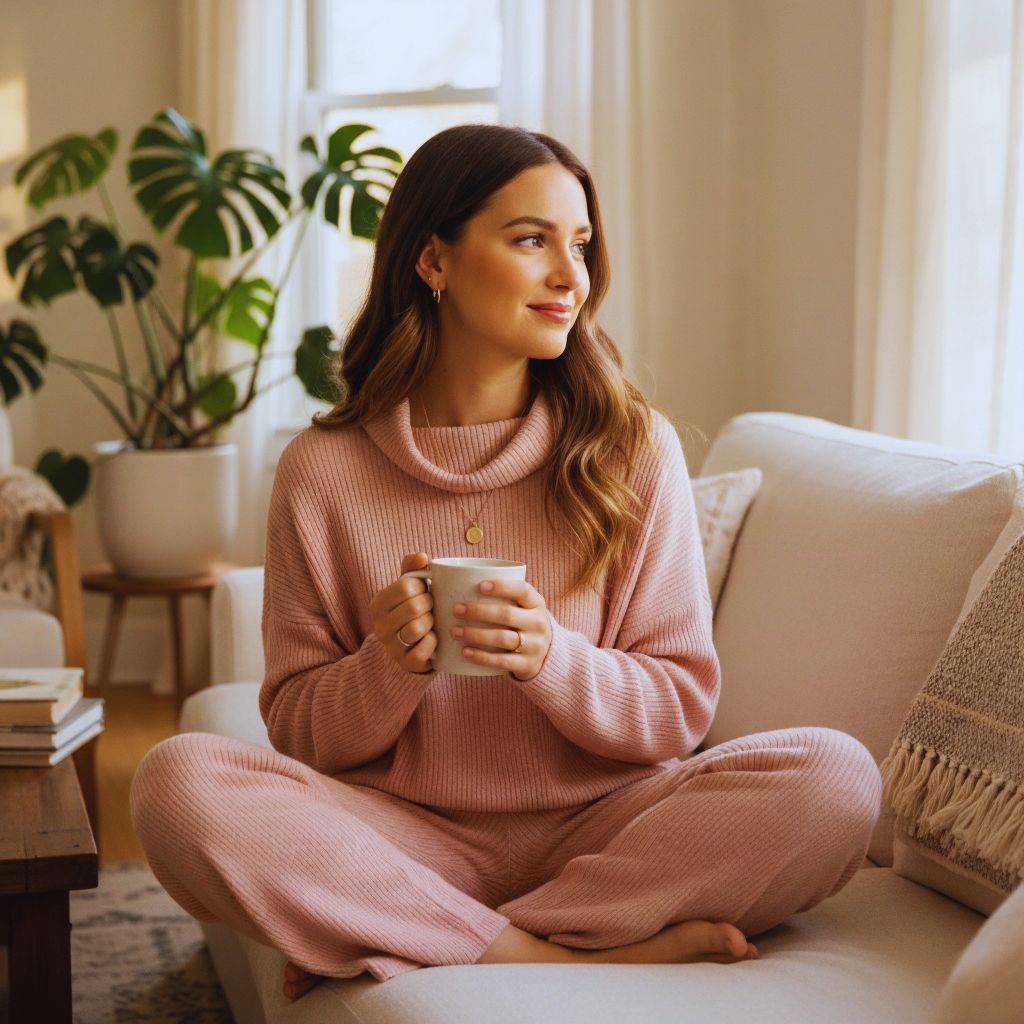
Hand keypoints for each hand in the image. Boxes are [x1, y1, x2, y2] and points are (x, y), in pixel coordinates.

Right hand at [369, 551, 436, 674]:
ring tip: (432, 622)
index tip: (425, 591)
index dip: (422, 586)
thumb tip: (422, 556)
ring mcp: (391, 646)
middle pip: (413, 606)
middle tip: (432, 607)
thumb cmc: (410, 612)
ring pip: (417, 628)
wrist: (405, 650)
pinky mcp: (405, 662)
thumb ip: (411, 568)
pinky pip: (425, 649)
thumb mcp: (407, 589)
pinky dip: (434, 642)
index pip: (405, 586)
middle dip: (429, 604)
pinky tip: (433, 639)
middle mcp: (379, 626)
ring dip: (431, 623)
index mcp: (378, 604)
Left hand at [452, 579, 552, 680]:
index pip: (522, 590)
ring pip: (502, 638)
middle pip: (506, 614)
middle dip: (478, 611)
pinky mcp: (527, 665)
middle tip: (457, 609)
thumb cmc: (523, 623)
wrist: (546, 655)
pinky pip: (502, 661)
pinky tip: (465, 652)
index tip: (480, 586)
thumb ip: (504, 597)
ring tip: (455, 631)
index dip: (502, 587)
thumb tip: (460, 584)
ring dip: (475, 634)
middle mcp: (538, 623)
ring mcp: (534, 645)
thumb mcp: (524, 608)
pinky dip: (482, 657)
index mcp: (537, 604)